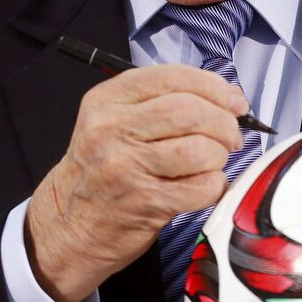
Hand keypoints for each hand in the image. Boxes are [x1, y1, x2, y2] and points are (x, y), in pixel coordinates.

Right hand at [25, 64, 248, 301]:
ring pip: (200, 149)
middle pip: (189, 111)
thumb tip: (228, 97)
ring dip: (219, 156)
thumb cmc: (101, 170)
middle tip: (230, 135)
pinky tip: (203, 185)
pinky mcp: (145, 202)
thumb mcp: (114, 121)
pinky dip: (215, 185)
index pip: (171, 78)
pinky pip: (202, 187)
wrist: (69, 224)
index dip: (213, 87)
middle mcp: (112, 129)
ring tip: (212, 162)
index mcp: (107, 100)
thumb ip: (164, 101)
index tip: (233, 101)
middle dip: (224, 122)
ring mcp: (126, 167)